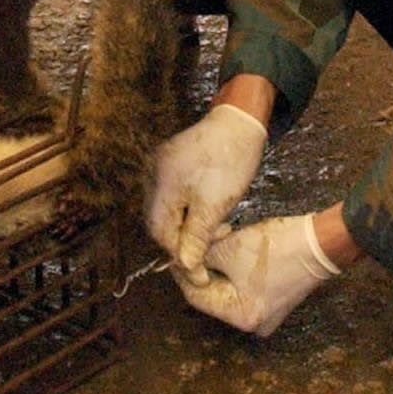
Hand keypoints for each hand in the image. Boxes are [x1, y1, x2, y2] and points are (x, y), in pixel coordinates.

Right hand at [145, 102, 266, 284]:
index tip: (202, 272)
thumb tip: (185, 266)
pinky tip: (209, 210)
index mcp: (160, 186)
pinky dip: (189, 209)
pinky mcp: (170, 162)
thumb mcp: (215, 206)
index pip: (160, 233)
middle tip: (212, 247)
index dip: (180, 256)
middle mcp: (152, 176)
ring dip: (189, 226)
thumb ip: (196, 238)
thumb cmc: (230, 162)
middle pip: (161, 222)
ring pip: (168, 210)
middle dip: (185, 241)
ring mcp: (160, 167)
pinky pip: (173, 195)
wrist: (240, 121)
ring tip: (217, 228)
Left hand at [176, 213, 341, 336]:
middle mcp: (252, 323)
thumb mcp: (229, 249)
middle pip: (212, 292)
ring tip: (221, 236)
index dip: (183, 270)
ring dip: (218, 262)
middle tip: (201, 238)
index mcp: (241, 317)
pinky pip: (241, 285)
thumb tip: (181, 257)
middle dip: (204, 264)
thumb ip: (200, 257)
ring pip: (225, 286)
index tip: (175, 249)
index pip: (197, 295)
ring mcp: (264, 314)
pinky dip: (234, 267)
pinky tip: (234, 245)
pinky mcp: (271, 301)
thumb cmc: (276, 247)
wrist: (320, 241)